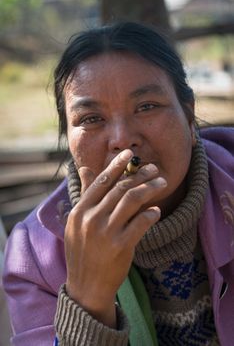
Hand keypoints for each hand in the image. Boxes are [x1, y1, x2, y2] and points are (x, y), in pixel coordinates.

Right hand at [65, 149, 166, 326]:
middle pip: (120, 188)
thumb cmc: (83, 251)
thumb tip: (85, 168)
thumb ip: (85, 194)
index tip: (130, 154)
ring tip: (161, 183)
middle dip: (139, 174)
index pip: (102, 181)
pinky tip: (157, 211)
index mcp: (80, 210)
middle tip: (154, 168)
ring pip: (132, 200)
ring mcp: (106, 232)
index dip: (118, 165)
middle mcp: (91, 218)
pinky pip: (140, 223)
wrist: (86, 286)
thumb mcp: (77, 222)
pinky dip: (150, 215)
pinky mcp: (121, 246)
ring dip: (149, 188)